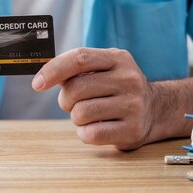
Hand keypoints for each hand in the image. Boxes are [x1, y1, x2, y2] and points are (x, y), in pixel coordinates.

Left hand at [32, 48, 155, 149]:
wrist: (155, 110)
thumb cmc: (115, 89)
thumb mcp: (101, 70)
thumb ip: (74, 70)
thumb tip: (42, 77)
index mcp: (118, 59)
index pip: (79, 58)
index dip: (53, 70)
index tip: (37, 84)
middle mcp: (129, 79)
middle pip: (75, 88)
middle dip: (66, 99)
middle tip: (76, 102)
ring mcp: (133, 105)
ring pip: (80, 113)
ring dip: (76, 117)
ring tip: (91, 115)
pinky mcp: (132, 130)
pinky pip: (90, 134)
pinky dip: (85, 133)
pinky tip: (97, 127)